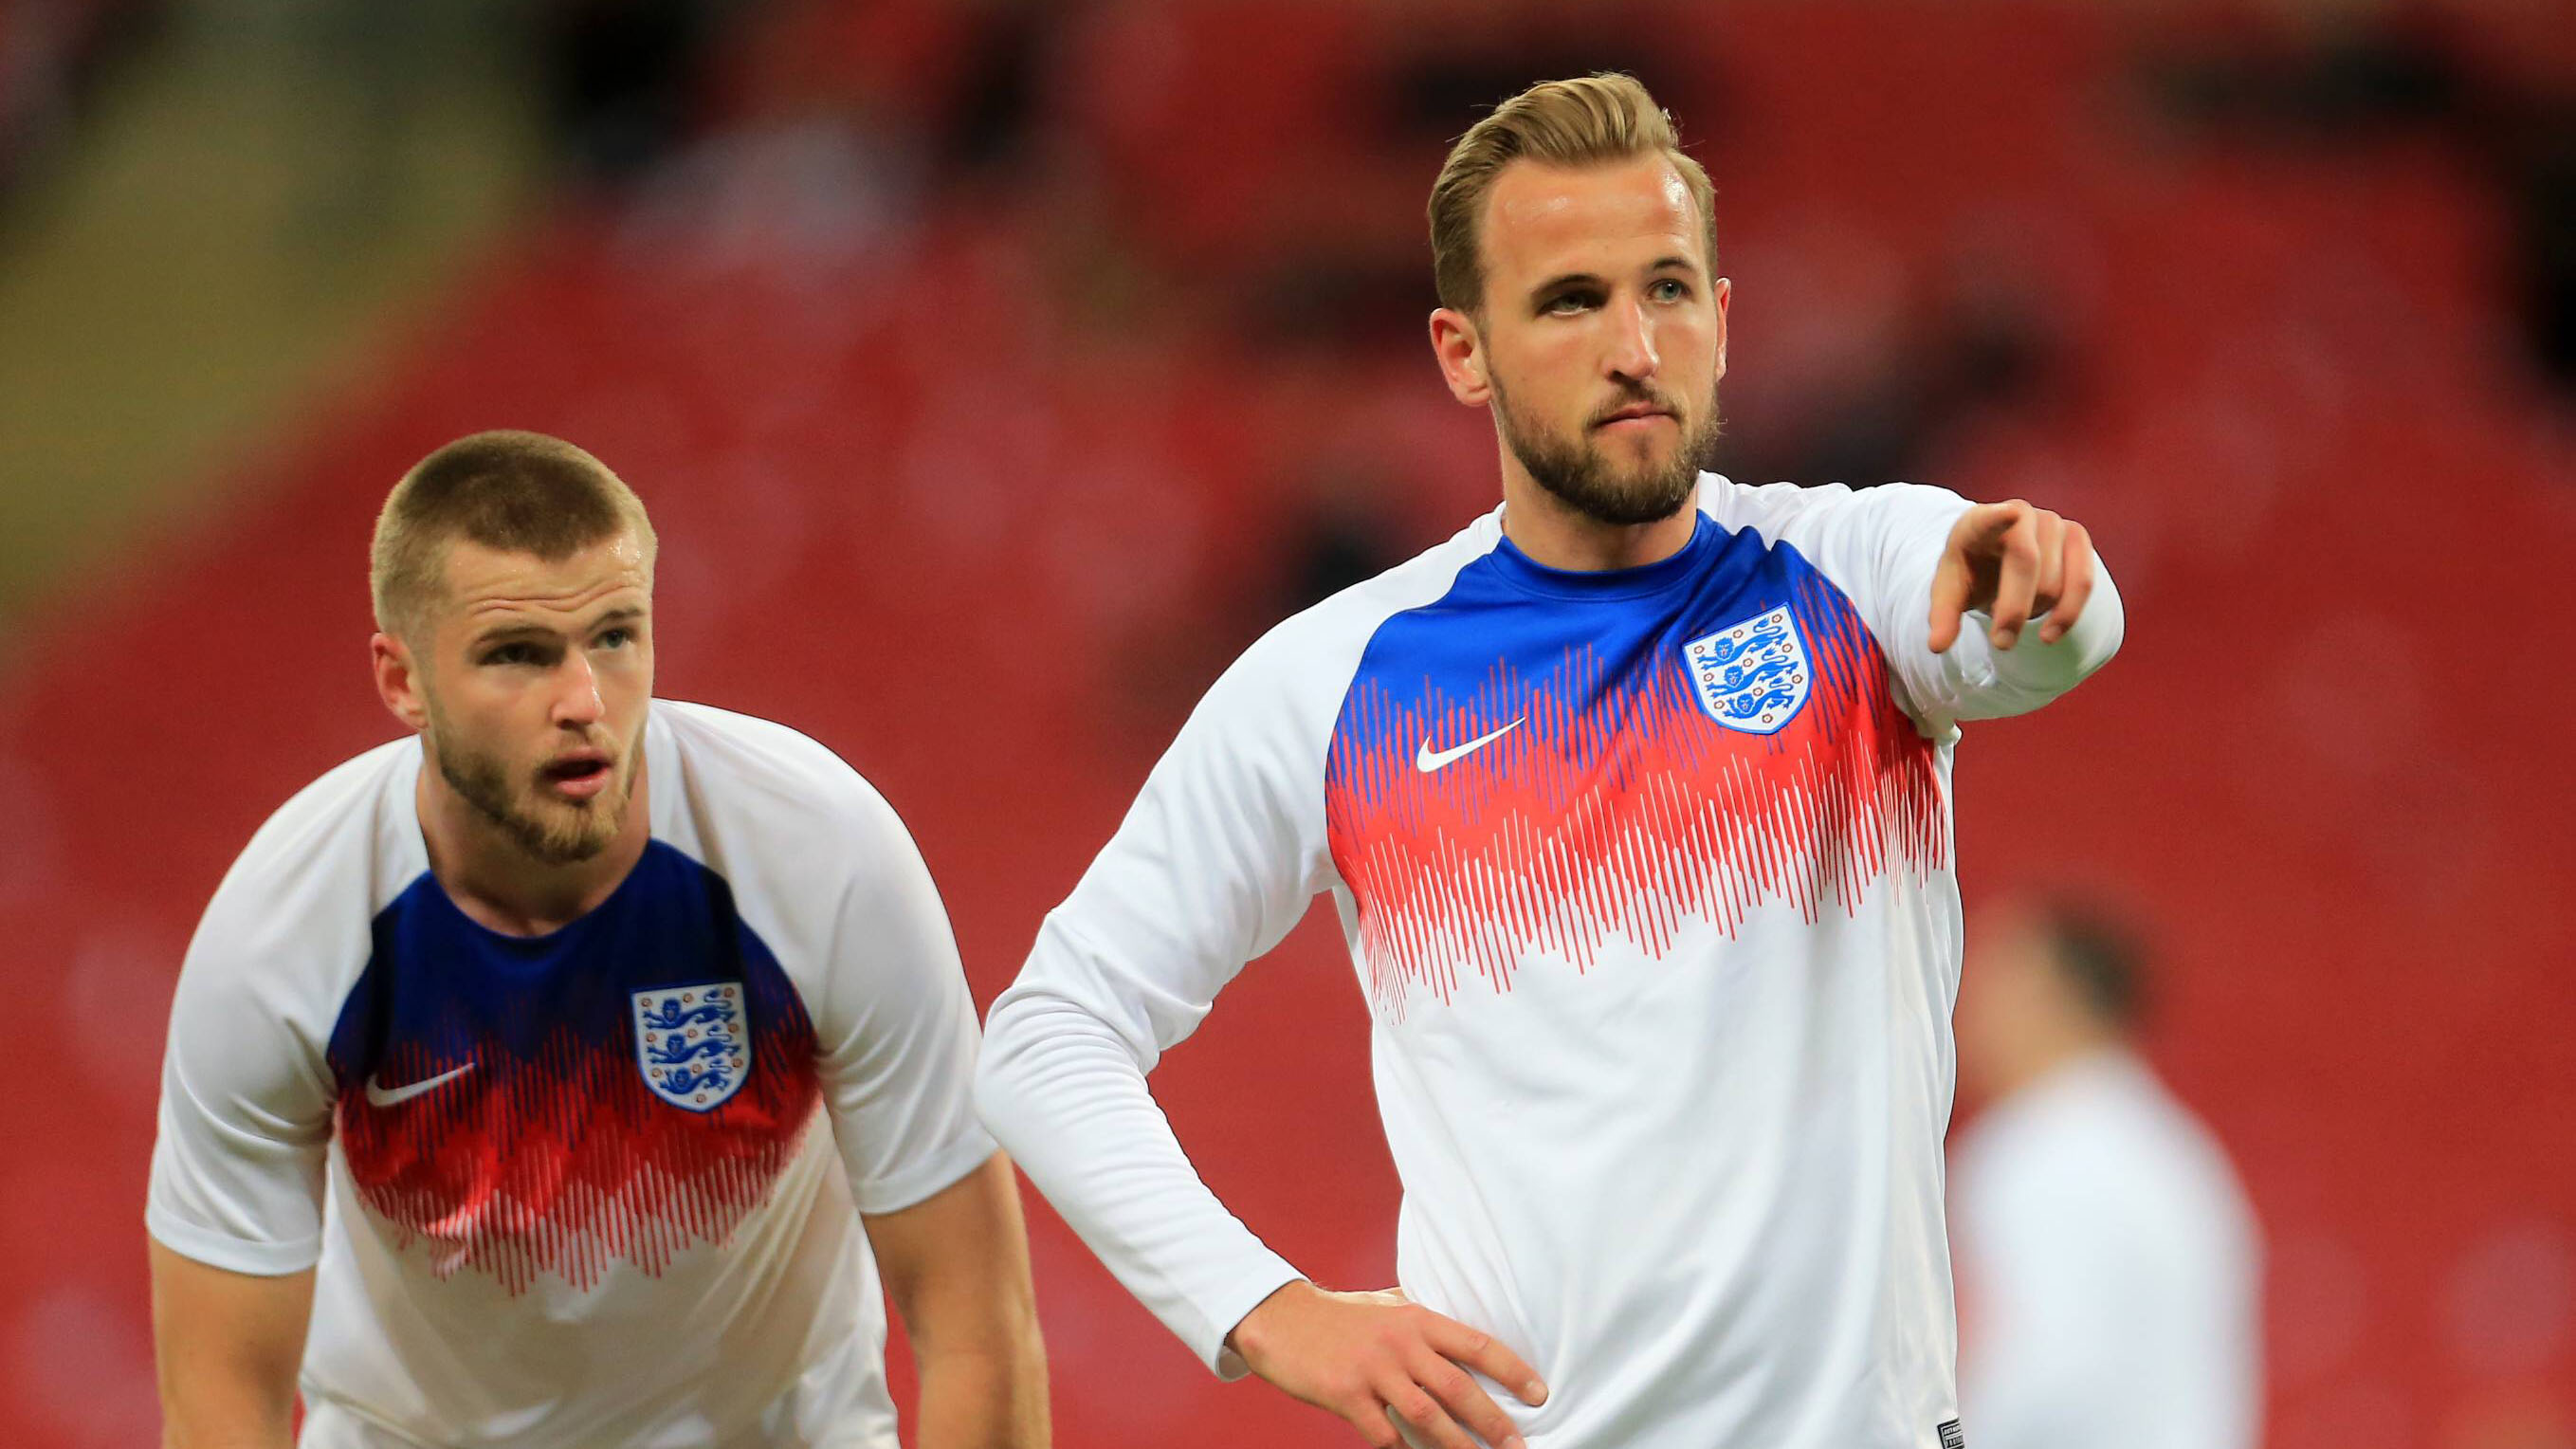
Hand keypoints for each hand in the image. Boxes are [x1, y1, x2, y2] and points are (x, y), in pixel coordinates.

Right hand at [1228, 1281, 1546, 1448]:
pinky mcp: (1346, 1396)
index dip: (1512, 1370)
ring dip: (1458, 1445)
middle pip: (1458, 1388)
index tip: (1539, 1393)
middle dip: (1494, 1421)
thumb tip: (1462, 1333)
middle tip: (1518, 1445)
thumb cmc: (1340, 1316)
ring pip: (1427, 1417)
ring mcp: (1373, 1371)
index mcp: (1416, 1319)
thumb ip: (1422, 1320)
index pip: (1476, 1345)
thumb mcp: (1387, 1305)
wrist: (1281, 1320)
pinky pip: (1384, 1434)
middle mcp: (1400, 1344)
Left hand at [1927, 498, 2096, 652]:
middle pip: (2025, 563)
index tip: (2009, 515)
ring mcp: (2052, 522)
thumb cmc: (1971, 573)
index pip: (1988, 517)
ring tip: (2014, 613)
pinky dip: (2067, 614)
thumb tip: (1937, 647)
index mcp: (1977, 522)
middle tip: (2001, 644)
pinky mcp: (2077, 537)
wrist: (1998, 558)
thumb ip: (1942, 617)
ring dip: (2034, 611)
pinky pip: (2084, 582)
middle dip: (2014, 610)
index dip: (1998, 517)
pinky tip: (2049, 634)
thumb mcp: (1950, 593)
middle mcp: (2019, 512)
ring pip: (2053, 582)